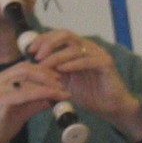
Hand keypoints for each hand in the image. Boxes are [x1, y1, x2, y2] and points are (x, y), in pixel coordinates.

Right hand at [0, 61, 69, 142]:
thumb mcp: (19, 112)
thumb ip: (34, 103)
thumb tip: (52, 98)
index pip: (21, 68)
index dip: (41, 71)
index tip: (57, 78)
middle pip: (25, 68)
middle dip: (47, 74)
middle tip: (62, 83)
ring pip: (27, 77)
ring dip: (48, 83)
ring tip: (62, 91)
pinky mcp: (0, 100)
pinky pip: (27, 93)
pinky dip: (45, 93)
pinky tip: (56, 97)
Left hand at [26, 30, 141, 142]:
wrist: (111, 107)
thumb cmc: (90, 94)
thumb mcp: (66, 81)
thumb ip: (53, 71)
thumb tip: (32, 66)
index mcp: (79, 49)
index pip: (58, 35)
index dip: (43, 39)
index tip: (29, 50)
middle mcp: (89, 47)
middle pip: (66, 34)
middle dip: (48, 43)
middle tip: (36, 55)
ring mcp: (98, 54)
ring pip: (74, 47)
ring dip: (57, 56)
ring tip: (45, 65)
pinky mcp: (106, 64)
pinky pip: (88, 60)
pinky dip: (73, 64)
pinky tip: (62, 69)